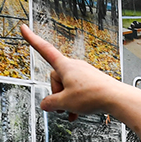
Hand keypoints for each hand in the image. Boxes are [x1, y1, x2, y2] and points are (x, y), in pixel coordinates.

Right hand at [21, 24, 140, 136]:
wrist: (116, 98)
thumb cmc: (93, 95)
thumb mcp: (65, 103)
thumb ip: (50, 103)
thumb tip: (46, 104)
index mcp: (65, 66)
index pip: (44, 49)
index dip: (32, 39)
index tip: (23, 28)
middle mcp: (74, 66)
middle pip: (55, 78)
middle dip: (57, 94)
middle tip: (63, 107)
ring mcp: (83, 73)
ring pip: (67, 86)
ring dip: (66, 100)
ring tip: (72, 112)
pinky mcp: (91, 80)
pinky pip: (77, 90)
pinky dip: (75, 101)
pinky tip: (77, 113)